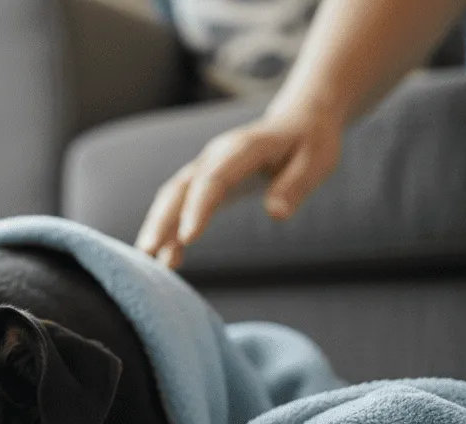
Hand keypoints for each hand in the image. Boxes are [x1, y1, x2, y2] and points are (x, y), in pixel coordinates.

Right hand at [135, 109, 342, 268]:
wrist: (298, 123)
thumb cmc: (310, 143)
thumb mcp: (317, 161)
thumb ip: (295, 186)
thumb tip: (276, 214)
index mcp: (243, 149)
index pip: (213, 179)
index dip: (198, 208)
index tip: (188, 238)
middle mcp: (215, 156)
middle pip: (180, 188)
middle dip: (162, 220)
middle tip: (148, 251)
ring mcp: (206, 168)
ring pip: (173, 197)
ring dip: (158, 226)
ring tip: (148, 259)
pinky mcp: (204, 183)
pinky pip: (180, 205)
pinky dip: (170, 230)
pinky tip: (167, 257)